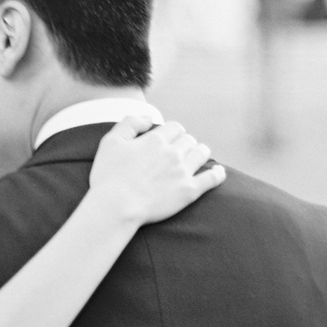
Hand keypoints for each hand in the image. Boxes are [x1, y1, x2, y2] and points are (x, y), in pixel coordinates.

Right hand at [88, 114, 225, 224]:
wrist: (115, 208)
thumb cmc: (108, 177)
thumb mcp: (110, 141)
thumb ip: (130, 123)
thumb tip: (149, 118)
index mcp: (155, 140)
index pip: (174, 127)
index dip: (171, 133)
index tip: (167, 141)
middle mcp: (172, 153)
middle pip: (188, 140)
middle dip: (184, 143)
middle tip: (178, 153)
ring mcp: (183, 172)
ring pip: (201, 153)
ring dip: (199, 153)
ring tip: (196, 158)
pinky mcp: (189, 191)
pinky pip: (212, 178)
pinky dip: (217, 173)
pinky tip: (218, 172)